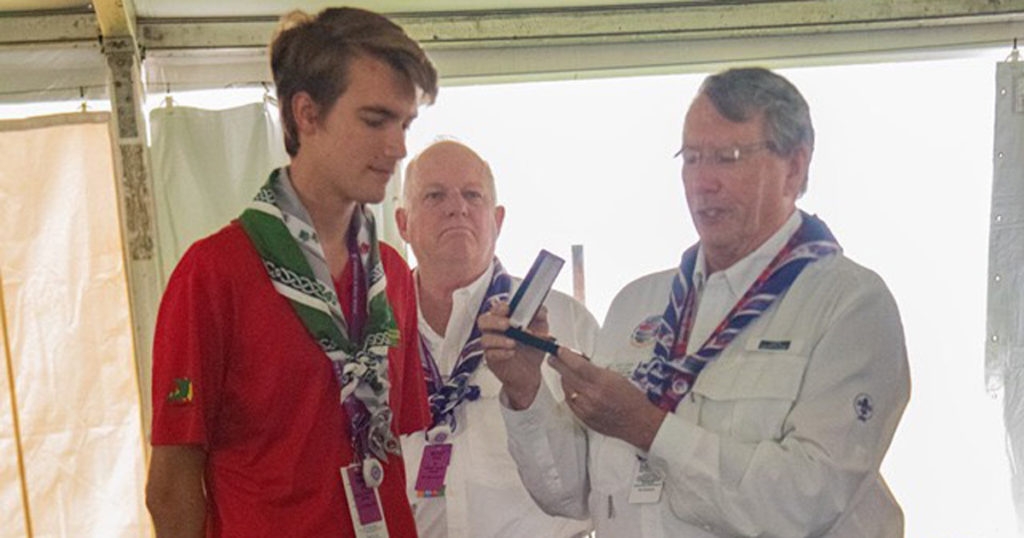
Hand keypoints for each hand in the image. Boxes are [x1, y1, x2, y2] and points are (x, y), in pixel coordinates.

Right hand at [478, 301, 548, 409]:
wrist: (530, 372)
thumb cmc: (532, 348)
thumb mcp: (541, 329)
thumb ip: (540, 317)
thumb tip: (539, 311)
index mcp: (505, 319)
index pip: (496, 308)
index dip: (499, 307)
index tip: (507, 308)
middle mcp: (495, 330)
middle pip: (484, 320)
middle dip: (494, 321)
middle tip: (507, 325)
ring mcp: (492, 345)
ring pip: (485, 339)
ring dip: (499, 340)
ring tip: (513, 343)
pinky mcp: (491, 359)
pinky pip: (490, 354)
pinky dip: (501, 353)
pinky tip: (511, 353)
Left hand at [550, 347, 666, 451]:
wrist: (640, 422)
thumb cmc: (633, 398)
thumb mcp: (617, 376)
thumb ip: (596, 369)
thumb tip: (580, 361)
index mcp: (602, 381)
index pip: (577, 365)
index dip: (565, 356)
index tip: (559, 350)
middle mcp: (592, 395)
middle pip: (567, 376)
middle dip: (558, 365)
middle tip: (553, 358)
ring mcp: (587, 408)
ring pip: (567, 389)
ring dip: (565, 379)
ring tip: (566, 373)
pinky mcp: (585, 419)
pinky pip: (570, 402)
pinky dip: (570, 393)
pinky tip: (573, 388)